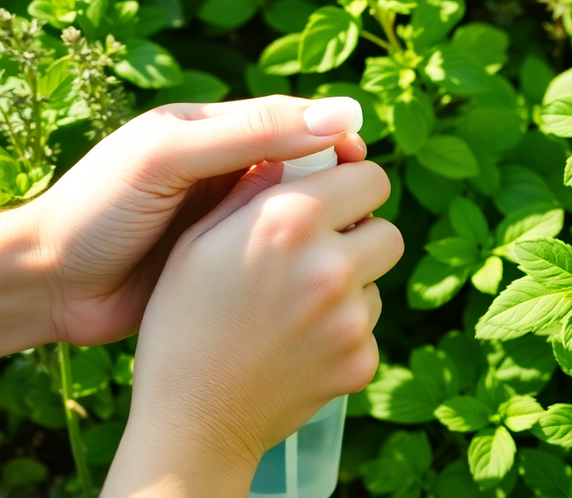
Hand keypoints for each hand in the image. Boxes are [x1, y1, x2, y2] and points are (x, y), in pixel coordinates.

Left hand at [27, 96, 365, 348]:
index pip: (292, 120)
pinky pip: (281, 253)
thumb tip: (341, 115)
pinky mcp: (231, 263)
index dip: (332, 135)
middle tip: (356, 208)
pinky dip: (304, 258)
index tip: (361, 160)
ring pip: (298, 211)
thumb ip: (249, 133)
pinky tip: (321, 273)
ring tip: (343, 242)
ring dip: (323, 222)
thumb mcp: (169, 157)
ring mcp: (230, 218)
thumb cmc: (99, 210)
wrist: (49, 285)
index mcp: (214, 130)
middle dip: (334, 182)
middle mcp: (227, 170)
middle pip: (304, 165)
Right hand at [102, 154, 400, 495]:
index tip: (337, 198)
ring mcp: (351, 317)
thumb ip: (257, 188)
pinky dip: (344, 332)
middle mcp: (331, 263)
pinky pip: (368, 327)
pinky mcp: (362, 360)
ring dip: (352, 285)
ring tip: (296, 306)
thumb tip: (301, 151)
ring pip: (378, 280)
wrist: (190, 421)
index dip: (353, 185)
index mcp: (289, 219)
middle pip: (388, 229)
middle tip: (322, 252)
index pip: (370, 176)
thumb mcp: (199, 240)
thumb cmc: (184, 322)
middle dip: (361, 234)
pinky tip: (300, 344)